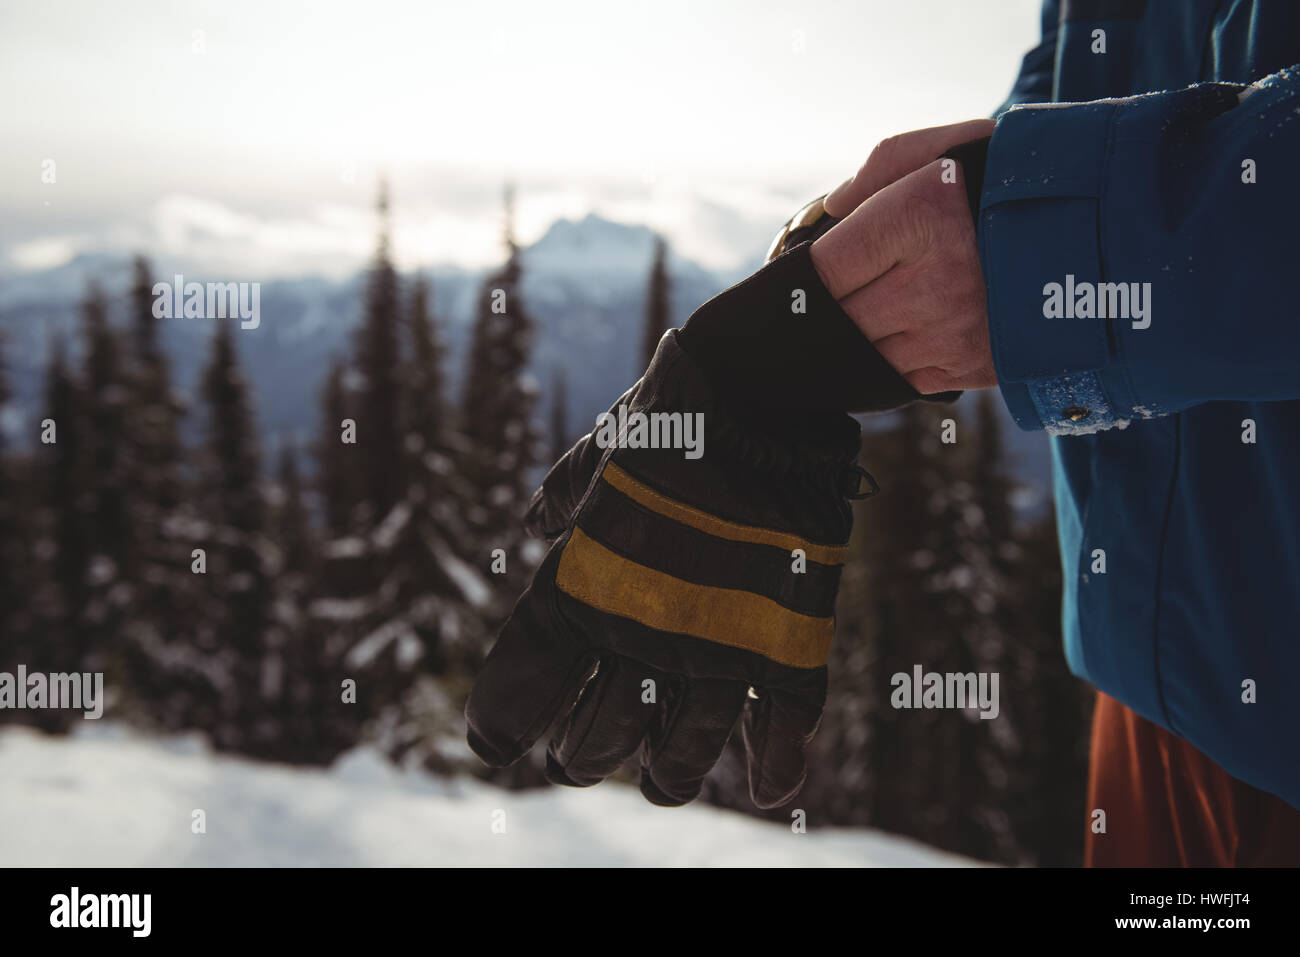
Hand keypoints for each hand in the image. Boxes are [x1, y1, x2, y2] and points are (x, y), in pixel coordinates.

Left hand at [812, 120, 996, 393]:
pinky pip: (903, 377)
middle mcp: (936, 281)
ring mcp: (955, 331)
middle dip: (823, 313)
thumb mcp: (947, 151)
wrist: (1099, 238)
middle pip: (838, 320)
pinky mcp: (974, 367)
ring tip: (858, 319)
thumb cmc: (1007, 185)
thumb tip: (832, 210)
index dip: (804, 275)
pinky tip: (894, 339)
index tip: (802, 275)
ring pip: (865, 355)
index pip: (824, 269)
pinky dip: (888, 362)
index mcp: (921, 217)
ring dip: (854, 341)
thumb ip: (881, 168)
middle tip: (821, 304)